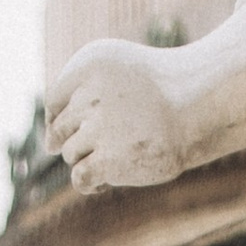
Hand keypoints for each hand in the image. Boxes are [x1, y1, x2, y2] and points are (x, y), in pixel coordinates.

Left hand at [46, 39, 190, 193]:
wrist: (199, 105)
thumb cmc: (155, 92)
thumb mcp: (114, 75)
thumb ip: (78, 97)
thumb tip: (46, 144)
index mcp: (90, 62)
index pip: (54, 103)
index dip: (65, 120)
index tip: (90, 122)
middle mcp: (91, 91)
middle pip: (59, 131)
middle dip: (79, 139)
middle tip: (113, 135)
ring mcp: (101, 126)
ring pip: (70, 154)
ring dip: (89, 158)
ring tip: (120, 151)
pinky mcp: (109, 159)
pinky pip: (79, 178)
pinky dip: (88, 183)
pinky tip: (105, 180)